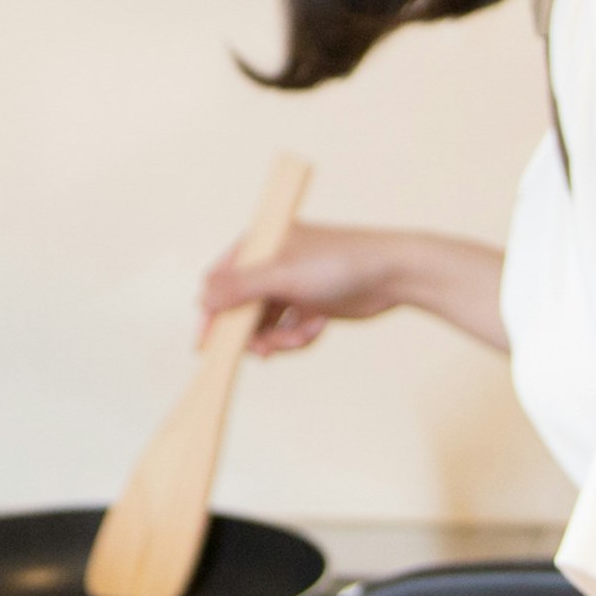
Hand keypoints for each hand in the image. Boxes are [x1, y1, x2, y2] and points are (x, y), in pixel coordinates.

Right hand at [201, 222, 414, 354]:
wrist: (393, 274)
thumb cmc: (340, 263)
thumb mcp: (282, 274)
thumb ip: (239, 288)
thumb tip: (201, 299)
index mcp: (259, 244)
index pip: (219, 281)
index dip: (211, 314)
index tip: (206, 347)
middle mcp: (269, 264)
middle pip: (240, 310)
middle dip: (254, 333)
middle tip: (266, 351)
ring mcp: (288, 285)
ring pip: (264, 326)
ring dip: (280, 338)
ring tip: (302, 336)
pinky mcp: (306, 304)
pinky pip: (286, 331)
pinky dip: (299, 335)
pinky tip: (319, 326)